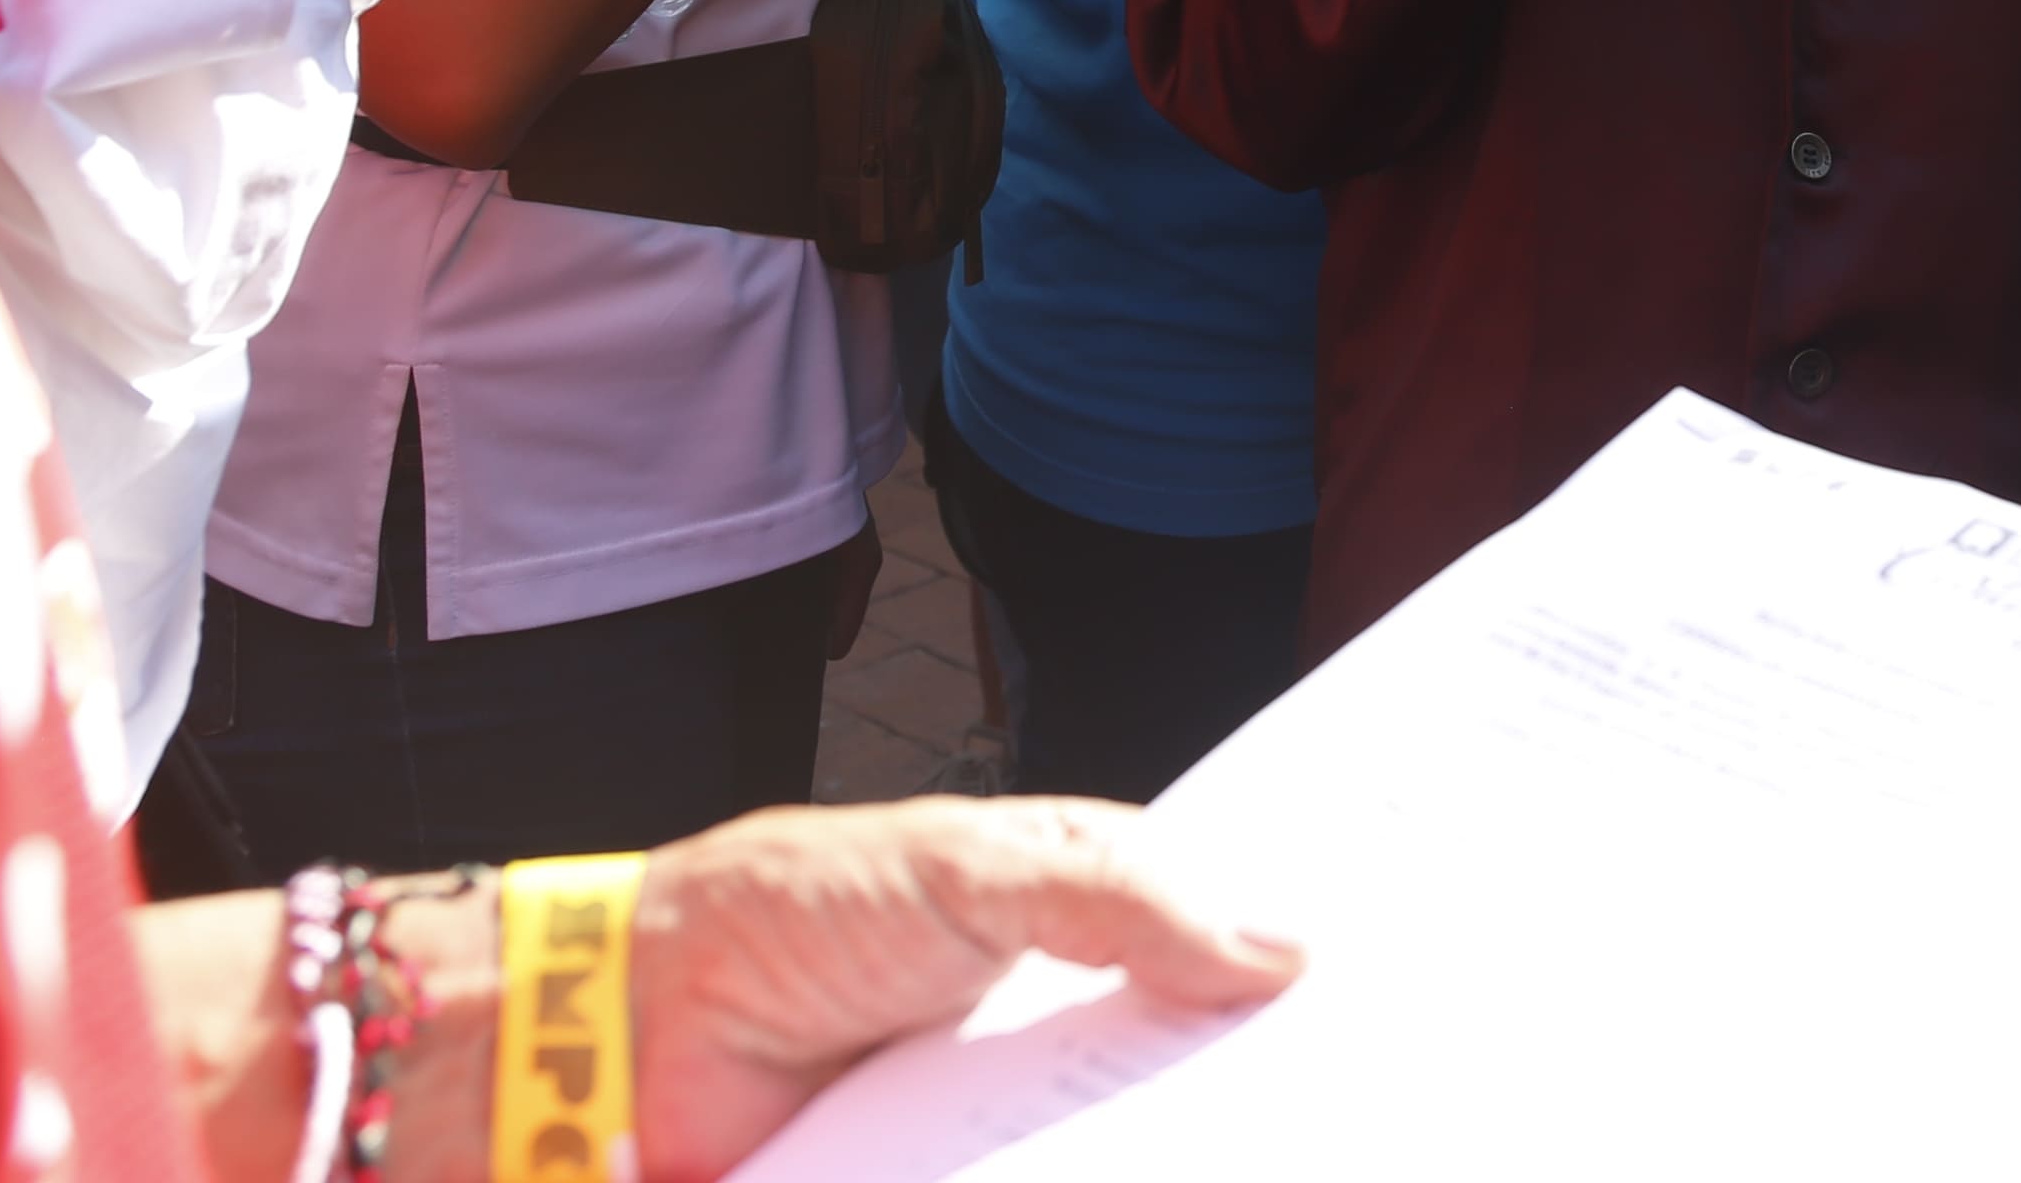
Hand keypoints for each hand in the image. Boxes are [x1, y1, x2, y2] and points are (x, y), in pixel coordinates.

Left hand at [627, 801, 1300, 1180]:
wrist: (635, 1033)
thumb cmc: (794, 915)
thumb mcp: (973, 867)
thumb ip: (1120, 895)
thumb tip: (1280, 947)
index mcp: (1068, 923)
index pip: (1212, 946)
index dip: (1287, 970)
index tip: (1385, 996)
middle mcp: (1047, 1032)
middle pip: (1185, 1071)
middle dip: (1257, 1090)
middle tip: (1361, 1113)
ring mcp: (1003, 1130)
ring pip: (1126, 1155)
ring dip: (1187, 1154)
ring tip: (1285, 1157)